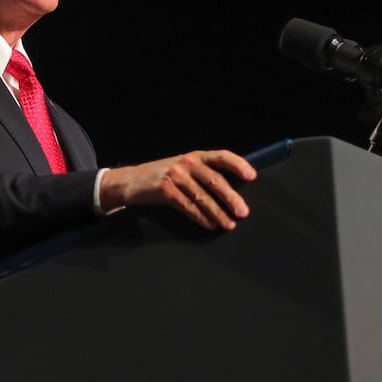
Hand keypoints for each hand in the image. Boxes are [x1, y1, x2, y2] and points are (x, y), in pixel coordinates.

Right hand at [99, 150, 256, 229]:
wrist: (130, 181)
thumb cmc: (161, 176)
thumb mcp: (183, 169)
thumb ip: (204, 175)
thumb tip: (231, 194)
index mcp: (195, 156)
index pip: (221, 156)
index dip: (238, 164)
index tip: (252, 176)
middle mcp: (186, 162)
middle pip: (214, 180)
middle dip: (231, 198)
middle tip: (242, 212)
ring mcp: (175, 175)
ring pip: (202, 196)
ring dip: (218, 213)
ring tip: (228, 224)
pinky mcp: (165, 189)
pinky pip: (188, 206)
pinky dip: (201, 217)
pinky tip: (210, 224)